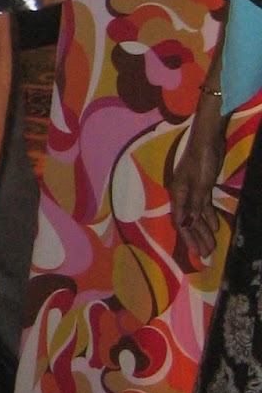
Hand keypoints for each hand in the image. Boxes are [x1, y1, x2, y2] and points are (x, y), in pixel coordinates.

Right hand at [171, 100, 225, 262]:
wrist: (207, 137)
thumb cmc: (201, 159)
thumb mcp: (199, 184)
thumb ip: (194, 205)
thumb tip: (186, 225)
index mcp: (177, 193)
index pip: (181, 221)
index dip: (188, 238)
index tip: (197, 253)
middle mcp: (182, 194)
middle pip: (187, 220)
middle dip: (196, 238)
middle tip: (205, 254)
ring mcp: (191, 189)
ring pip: (196, 214)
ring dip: (203, 229)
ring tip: (211, 245)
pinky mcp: (201, 185)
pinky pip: (203, 205)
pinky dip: (208, 216)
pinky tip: (215, 226)